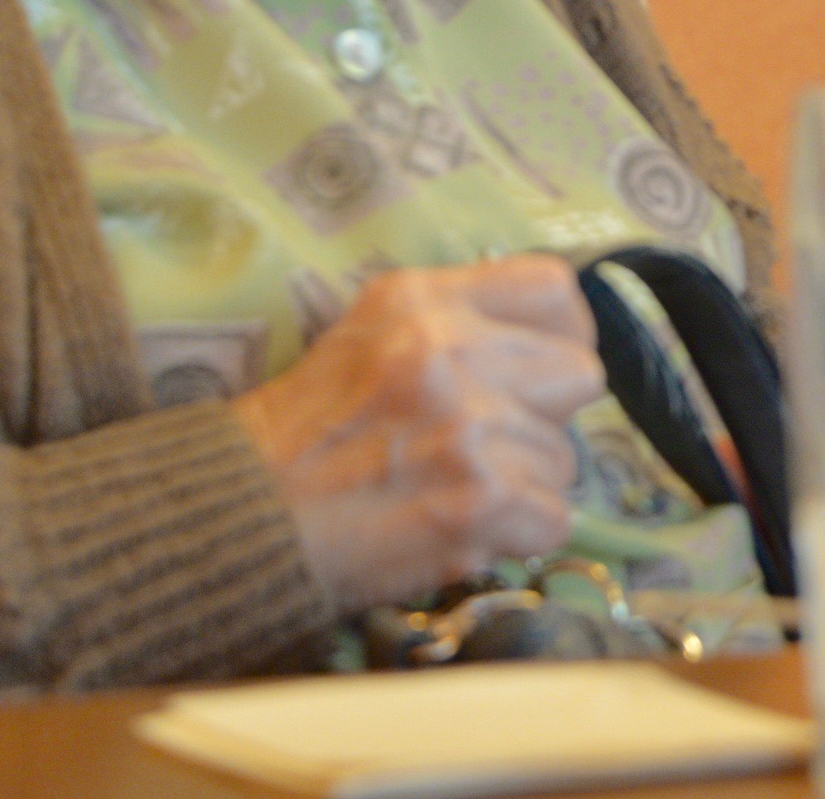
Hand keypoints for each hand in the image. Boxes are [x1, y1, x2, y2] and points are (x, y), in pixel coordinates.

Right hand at [229, 255, 605, 609]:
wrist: (245, 521)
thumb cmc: (306, 431)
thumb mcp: (368, 333)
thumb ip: (453, 320)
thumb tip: (542, 336)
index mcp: (423, 300)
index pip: (553, 287)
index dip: (560, 334)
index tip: (535, 367)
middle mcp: (452, 351)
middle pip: (579, 373)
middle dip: (544, 414)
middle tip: (491, 440)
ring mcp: (471, 426)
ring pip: (564, 457)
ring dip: (523, 483)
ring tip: (452, 489)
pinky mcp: (482, 500)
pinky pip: (554, 519)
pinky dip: (515, 537)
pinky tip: (461, 529)